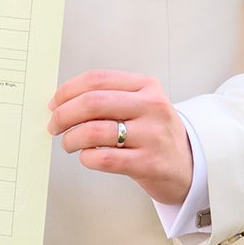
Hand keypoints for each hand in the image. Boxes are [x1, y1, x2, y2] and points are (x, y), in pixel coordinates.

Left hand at [48, 69, 193, 204]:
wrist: (188, 165)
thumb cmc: (155, 133)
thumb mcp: (141, 105)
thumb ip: (108, 98)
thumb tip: (62, 102)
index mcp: (146, 86)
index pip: (97, 79)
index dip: (68, 90)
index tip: (55, 103)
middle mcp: (151, 107)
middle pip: (92, 102)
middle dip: (64, 114)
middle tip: (55, 125)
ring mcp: (152, 135)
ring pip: (94, 131)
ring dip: (71, 138)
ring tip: (69, 143)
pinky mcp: (148, 163)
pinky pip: (104, 159)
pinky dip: (87, 158)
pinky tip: (87, 157)